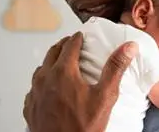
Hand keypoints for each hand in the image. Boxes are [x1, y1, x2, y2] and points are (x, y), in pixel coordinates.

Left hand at [23, 32, 138, 131]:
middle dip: (62, 45)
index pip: (69, 46)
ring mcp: (35, 93)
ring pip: (40, 69)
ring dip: (51, 62)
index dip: (77, 38)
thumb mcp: (105, 95)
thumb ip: (115, 68)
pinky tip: (49, 87)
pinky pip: (34, 87)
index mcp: (63, 72)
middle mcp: (45, 79)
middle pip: (52, 53)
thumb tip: (128, 48)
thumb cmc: (83, 126)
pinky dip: (42, 81)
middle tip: (70, 43)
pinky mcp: (30, 106)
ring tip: (60, 63)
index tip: (80, 35)